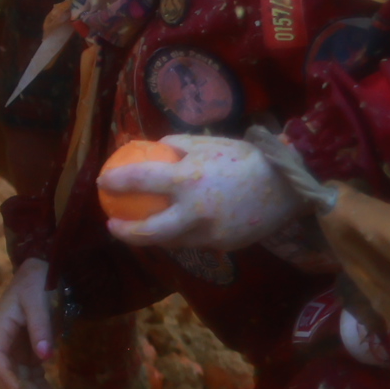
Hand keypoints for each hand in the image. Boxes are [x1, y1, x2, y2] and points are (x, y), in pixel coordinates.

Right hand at [0, 258, 56, 388]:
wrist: (45, 268)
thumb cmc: (38, 281)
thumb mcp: (38, 301)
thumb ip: (41, 328)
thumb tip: (45, 358)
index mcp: (0, 326)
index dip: (7, 380)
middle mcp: (5, 339)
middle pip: (8, 371)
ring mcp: (17, 345)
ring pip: (20, 375)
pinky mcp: (30, 348)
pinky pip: (32, 372)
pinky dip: (40, 385)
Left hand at [100, 134, 303, 251]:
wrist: (287, 186)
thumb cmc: (244, 158)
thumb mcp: (207, 143)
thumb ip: (176, 145)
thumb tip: (152, 148)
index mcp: (187, 179)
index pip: (139, 180)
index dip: (116, 181)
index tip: (102, 181)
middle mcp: (195, 211)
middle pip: (150, 231)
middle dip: (125, 233)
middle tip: (111, 225)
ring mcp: (210, 233)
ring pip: (171, 242)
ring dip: (151, 239)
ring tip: (138, 230)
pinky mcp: (224, 245)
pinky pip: (194, 242)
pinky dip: (180, 236)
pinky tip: (173, 229)